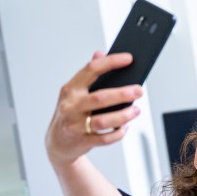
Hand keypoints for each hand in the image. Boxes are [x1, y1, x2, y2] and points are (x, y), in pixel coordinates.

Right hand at [45, 51, 142, 167]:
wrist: (57, 142)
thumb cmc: (71, 113)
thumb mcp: (75, 93)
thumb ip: (88, 75)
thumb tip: (100, 54)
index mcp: (71, 89)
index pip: (91, 70)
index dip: (111, 63)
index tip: (129, 58)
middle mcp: (71, 106)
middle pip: (100, 98)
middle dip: (122, 94)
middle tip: (139, 91)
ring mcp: (75, 125)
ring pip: (103, 121)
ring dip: (123, 116)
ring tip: (136, 111)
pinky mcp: (81, 141)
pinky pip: (104, 138)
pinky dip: (118, 133)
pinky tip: (125, 127)